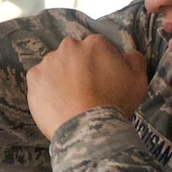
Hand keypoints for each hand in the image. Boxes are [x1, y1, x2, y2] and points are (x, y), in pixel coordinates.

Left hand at [27, 34, 149, 137]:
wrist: (87, 128)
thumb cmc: (116, 104)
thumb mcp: (138, 79)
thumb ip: (134, 60)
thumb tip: (126, 55)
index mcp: (95, 43)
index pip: (99, 49)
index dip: (102, 66)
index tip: (103, 82)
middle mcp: (69, 46)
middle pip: (75, 56)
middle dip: (79, 69)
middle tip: (86, 91)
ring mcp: (49, 62)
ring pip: (56, 67)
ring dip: (62, 78)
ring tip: (71, 100)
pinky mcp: (34, 78)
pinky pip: (40, 81)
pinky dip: (46, 89)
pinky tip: (58, 103)